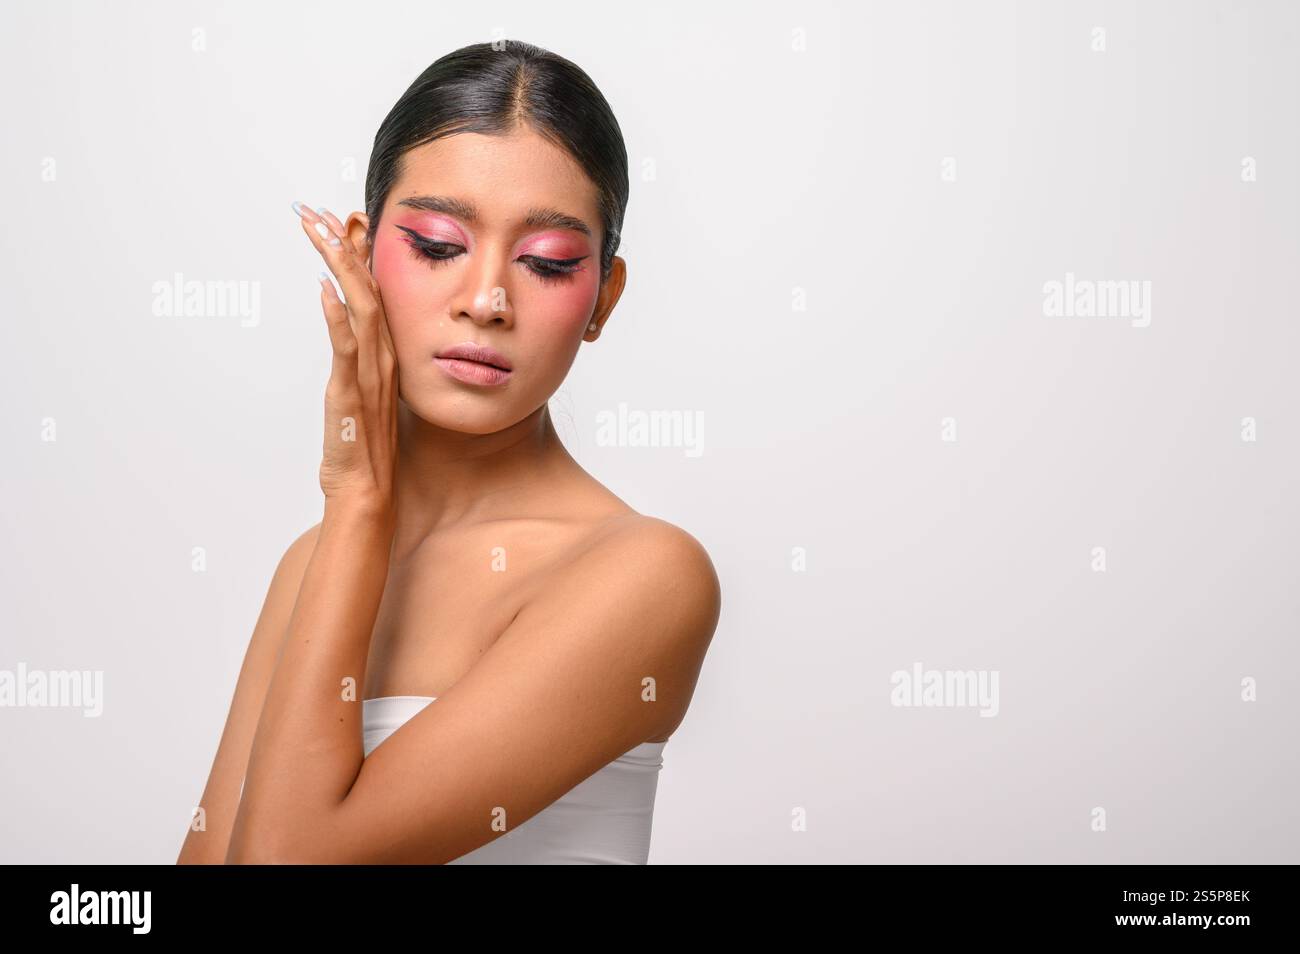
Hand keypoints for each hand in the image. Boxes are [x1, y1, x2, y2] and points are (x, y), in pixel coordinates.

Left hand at [292, 201, 397, 519]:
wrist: (368, 490)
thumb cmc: (360, 445)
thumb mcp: (357, 389)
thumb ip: (352, 352)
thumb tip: (338, 315)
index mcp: (385, 352)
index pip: (373, 289)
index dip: (355, 251)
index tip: (335, 219)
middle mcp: (382, 355)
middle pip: (366, 287)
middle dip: (340, 245)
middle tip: (314, 212)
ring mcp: (369, 372)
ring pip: (359, 306)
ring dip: (338, 266)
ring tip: (317, 231)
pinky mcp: (351, 391)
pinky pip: (346, 347)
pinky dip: (336, 316)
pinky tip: (324, 289)